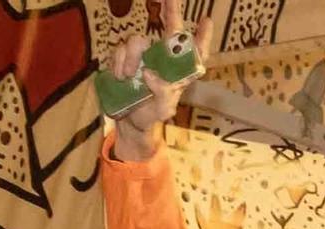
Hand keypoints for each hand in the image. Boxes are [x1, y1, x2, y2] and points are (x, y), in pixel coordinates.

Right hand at [104, 0, 211, 161]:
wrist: (130, 121)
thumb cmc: (152, 115)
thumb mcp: (162, 110)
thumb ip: (161, 94)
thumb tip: (149, 73)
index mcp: (180, 72)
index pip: (195, 52)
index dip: (202, 37)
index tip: (206, 20)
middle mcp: (164, 60)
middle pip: (170, 30)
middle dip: (171, 10)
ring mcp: (144, 56)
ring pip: (137, 41)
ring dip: (130, 57)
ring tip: (127, 76)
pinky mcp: (125, 57)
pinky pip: (119, 50)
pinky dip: (118, 62)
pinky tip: (120, 76)